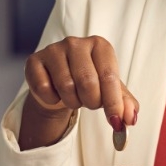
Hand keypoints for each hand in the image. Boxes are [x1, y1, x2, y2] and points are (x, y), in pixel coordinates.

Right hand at [24, 36, 138, 131]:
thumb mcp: (111, 92)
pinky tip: (55, 93)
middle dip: (92, 102)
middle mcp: (76, 43)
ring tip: (74, 97)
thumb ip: (125, 104)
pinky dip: (52, 99)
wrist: (58, 84)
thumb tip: (131, 118)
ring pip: (66, 87)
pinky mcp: (34, 60)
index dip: (113, 103)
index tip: (116, 122)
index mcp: (100, 45)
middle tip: (91, 103)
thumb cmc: (90, 84)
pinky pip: (44, 88)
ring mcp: (54, 50)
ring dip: (73, 102)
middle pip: (88, 82)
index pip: (109, 76)